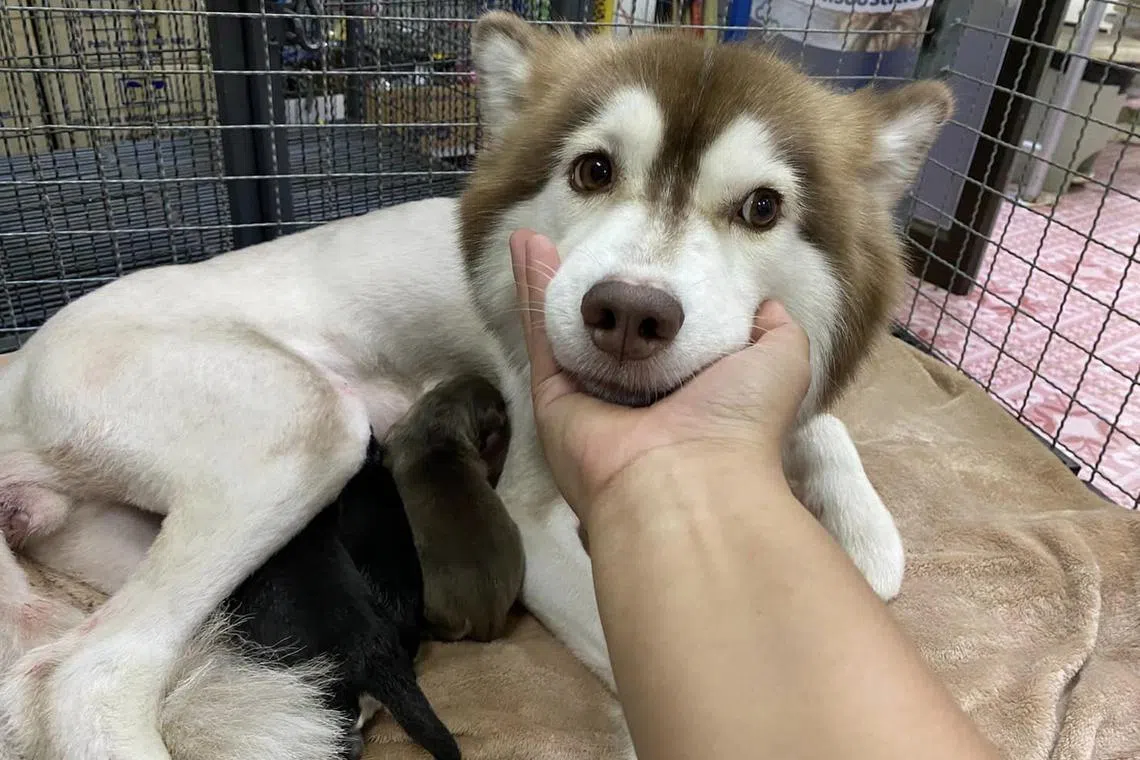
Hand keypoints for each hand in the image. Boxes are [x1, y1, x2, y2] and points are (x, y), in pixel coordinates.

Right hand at [510, 230, 811, 526]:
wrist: (686, 478)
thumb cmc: (738, 420)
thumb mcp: (781, 360)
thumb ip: (774, 328)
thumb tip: (762, 302)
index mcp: (690, 388)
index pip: (668, 334)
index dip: (659, 294)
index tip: (652, 250)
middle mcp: (639, 394)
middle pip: (613, 329)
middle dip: (600, 287)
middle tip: (592, 238)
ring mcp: (593, 395)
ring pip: (570, 326)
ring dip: (556, 278)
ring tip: (545, 231)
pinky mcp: (554, 396)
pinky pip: (541, 334)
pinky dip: (532, 288)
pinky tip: (526, 243)